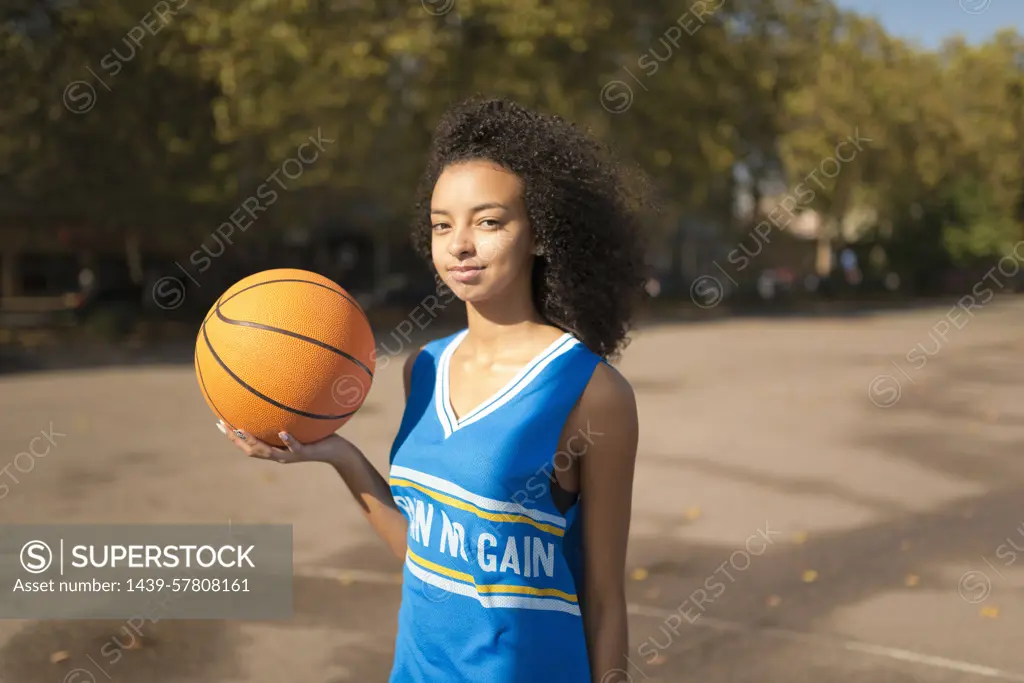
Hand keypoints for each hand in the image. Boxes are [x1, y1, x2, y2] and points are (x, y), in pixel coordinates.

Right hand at [216, 420, 353, 464]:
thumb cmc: (318, 435)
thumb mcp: (300, 424)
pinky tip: (281, 432)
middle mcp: (280, 454)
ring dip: (253, 441)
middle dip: (235, 438)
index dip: (232, 436)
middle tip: (223, 425)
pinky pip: (295, 448)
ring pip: (267, 452)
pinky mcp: (306, 453)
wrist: (338, 452)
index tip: (218, 422)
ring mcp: (292, 455)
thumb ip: (287, 415)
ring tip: (241, 429)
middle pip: (251, 450)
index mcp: (275, 448)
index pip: (248, 445)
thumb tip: (279, 395)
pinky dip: (288, 441)